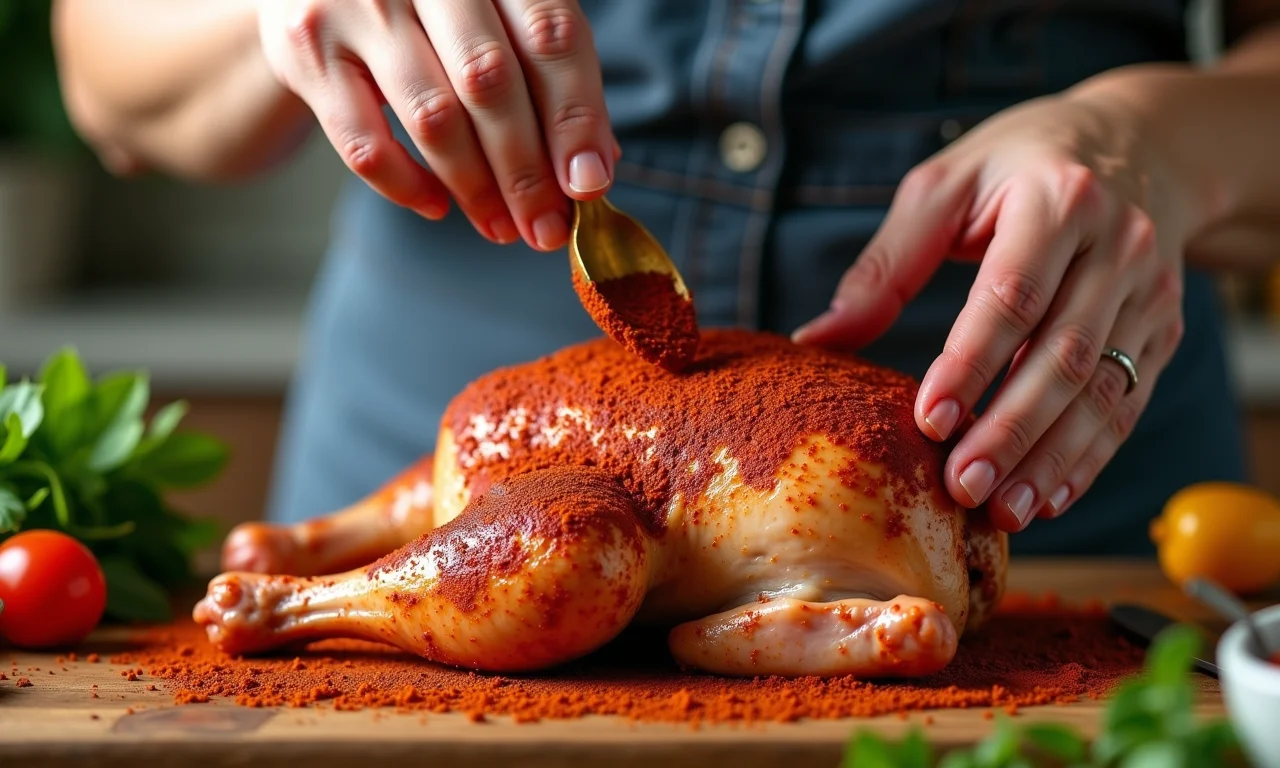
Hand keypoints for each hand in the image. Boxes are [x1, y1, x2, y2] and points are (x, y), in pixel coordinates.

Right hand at [256, 0, 618, 251]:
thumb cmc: (430, 9)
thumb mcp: (496, 18)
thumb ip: (546, 75)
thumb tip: (595, 165)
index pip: (550, 35)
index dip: (576, 116)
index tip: (590, 184)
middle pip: (490, 80)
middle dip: (526, 168)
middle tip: (546, 227)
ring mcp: (357, 3)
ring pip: (431, 115)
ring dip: (476, 186)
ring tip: (503, 227)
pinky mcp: (307, 49)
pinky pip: (365, 142)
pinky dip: (407, 186)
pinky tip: (439, 206)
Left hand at [793, 93, 1187, 532]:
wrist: (1144, 145)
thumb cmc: (1021, 164)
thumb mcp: (946, 186)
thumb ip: (886, 265)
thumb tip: (819, 339)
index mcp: (1058, 200)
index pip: (1013, 295)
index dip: (970, 363)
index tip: (928, 420)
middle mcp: (1118, 246)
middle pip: (1061, 354)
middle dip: (1009, 430)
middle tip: (961, 485)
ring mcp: (1149, 292)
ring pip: (1100, 390)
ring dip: (1050, 459)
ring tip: (1003, 511)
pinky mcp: (1163, 329)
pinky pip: (1125, 403)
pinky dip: (1088, 457)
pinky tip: (1048, 496)